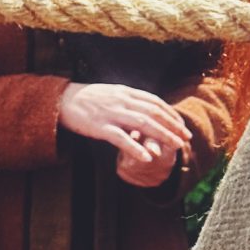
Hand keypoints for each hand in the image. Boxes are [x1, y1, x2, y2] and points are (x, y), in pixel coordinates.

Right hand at [57, 82, 192, 188]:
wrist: (62, 100)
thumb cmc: (87, 99)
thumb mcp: (111, 94)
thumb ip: (129, 99)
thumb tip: (147, 106)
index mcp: (126, 92)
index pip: (155, 102)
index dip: (171, 114)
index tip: (182, 126)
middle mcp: (122, 101)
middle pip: (154, 113)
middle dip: (173, 126)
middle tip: (187, 138)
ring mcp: (111, 113)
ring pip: (143, 124)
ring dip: (162, 136)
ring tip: (176, 147)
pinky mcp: (100, 127)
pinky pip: (121, 138)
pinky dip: (136, 148)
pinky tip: (147, 157)